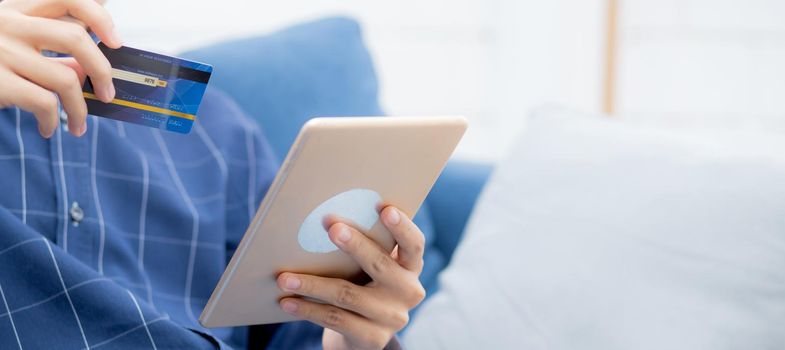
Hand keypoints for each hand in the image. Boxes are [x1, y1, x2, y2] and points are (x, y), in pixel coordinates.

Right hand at [0, 0, 120, 137]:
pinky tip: (49, 128)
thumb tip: (86, 69)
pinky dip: (54, 120)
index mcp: (14, 6)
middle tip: (108, 93)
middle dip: (102, 70)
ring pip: (66, 78)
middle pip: (76, 37)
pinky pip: (45, 103)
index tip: (116, 41)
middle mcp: (7, 21)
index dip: (99, 16)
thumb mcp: (11, 42)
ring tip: (79, 125)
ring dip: (80, 108)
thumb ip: (47, 46)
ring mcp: (0, 50)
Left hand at [277, 206, 426, 349]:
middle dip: (355, 245)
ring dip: (313, 284)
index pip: (414, 244)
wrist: (365, 330)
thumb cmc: (365, 282)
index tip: (385, 209)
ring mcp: (392, 317)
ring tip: (285, 278)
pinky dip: (308, 309)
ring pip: (348, 295)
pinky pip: (335, 320)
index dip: (402, 226)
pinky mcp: (373, 338)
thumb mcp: (374, 263)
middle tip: (331, 228)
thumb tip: (329, 218)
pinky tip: (288, 301)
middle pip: (381, 265)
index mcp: (411, 266)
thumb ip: (367, 244)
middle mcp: (408, 291)